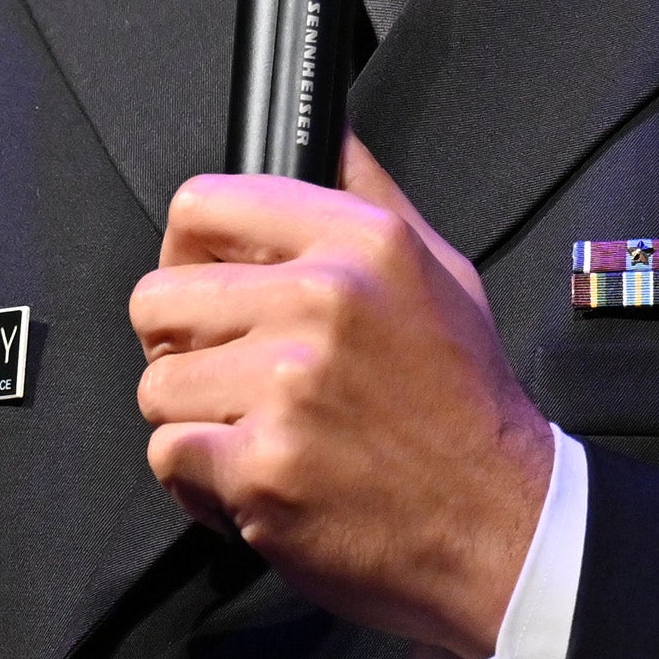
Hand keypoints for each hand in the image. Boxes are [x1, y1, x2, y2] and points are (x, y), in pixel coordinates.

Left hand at [130, 139, 551, 658]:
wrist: (501, 527)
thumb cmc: (468, 407)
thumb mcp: (443, 273)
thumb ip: (371, 195)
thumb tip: (327, 132)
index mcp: (361, 243)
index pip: (203, 206)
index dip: (187, 254)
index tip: (204, 290)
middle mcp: (322, 302)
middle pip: (158, 300)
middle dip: (179, 347)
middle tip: (228, 378)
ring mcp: (287, 387)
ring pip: (157, 385)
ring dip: (194, 421)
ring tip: (256, 436)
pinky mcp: (262, 467)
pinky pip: (169, 456)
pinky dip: (200, 483)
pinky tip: (256, 483)